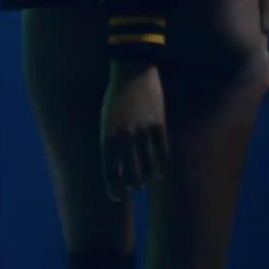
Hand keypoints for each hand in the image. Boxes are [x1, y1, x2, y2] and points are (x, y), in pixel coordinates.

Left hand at [100, 59, 167, 200]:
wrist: (132, 71)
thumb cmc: (115, 99)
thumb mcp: (105, 122)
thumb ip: (111, 145)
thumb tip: (118, 170)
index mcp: (107, 137)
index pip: (110, 173)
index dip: (114, 190)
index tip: (118, 197)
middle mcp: (125, 137)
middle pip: (131, 175)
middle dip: (132, 186)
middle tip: (134, 186)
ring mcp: (143, 132)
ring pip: (148, 169)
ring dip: (147, 178)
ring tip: (146, 179)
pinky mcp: (159, 126)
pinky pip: (162, 156)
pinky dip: (161, 169)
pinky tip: (159, 173)